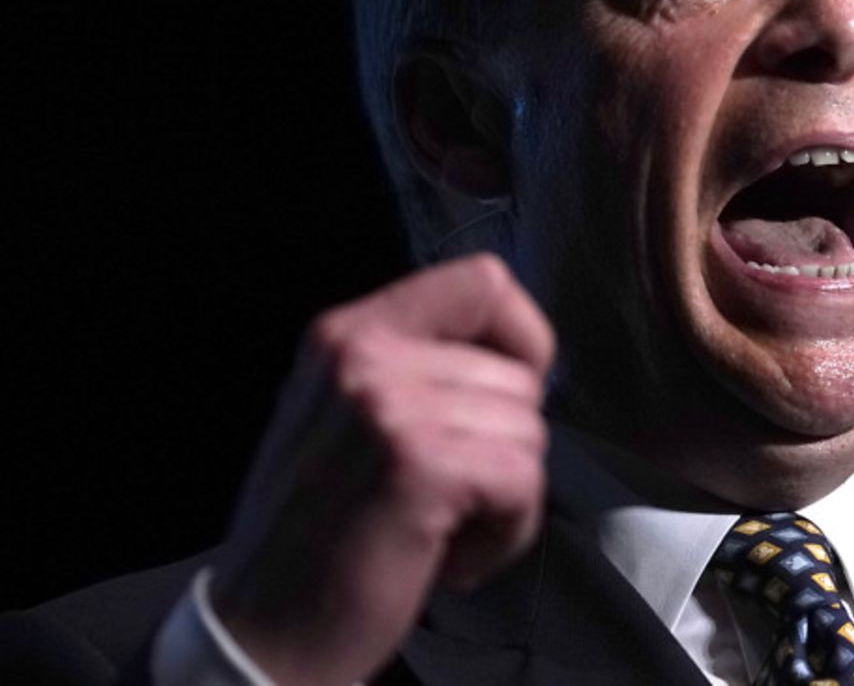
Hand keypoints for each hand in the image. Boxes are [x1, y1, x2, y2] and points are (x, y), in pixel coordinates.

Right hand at [209, 254, 553, 685]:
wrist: (260, 633)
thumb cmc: (321, 536)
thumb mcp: (350, 420)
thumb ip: (421, 371)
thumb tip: (523, 358)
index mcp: (348, 332)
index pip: (484, 282)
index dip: (523, 340)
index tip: (506, 400)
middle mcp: (362, 353)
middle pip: (520, 376)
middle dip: (505, 448)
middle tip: (444, 502)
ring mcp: (387, 404)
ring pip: (530, 432)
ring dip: (505, 499)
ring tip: (437, 531)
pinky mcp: (418, 462)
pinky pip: (524, 480)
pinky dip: (506, 533)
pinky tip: (448, 559)